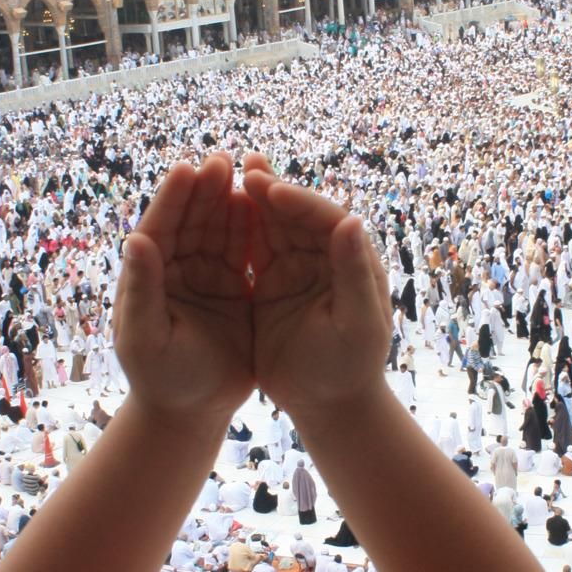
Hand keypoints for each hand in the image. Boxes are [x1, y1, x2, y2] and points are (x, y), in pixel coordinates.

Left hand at [113, 155, 253, 419]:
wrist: (192, 411)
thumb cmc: (161, 378)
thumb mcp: (146, 336)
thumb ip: (142, 288)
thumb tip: (135, 239)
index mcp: (149, 276)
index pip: (159, 228)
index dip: (173, 199)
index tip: (188, 169)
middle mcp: (175, 270)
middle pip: (190, 220)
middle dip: (205, 190)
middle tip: (222, 160)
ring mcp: (204, 277)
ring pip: (218, 230)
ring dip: (231, 202)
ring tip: (248, 175)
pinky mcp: (232, 290)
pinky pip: (243, 251)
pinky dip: (253, 229)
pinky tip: (268, 209)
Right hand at [243, 154, 391, 414]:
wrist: (330, 404)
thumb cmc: (350, 368)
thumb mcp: (357, 324)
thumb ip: (355, 273)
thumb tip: (352, 220)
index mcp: (351, 261)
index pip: (324, 219)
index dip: (297, 200)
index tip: (267, 187)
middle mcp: (325, 257)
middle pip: (296, 213)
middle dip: (270, 189)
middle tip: (244, 168)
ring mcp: (297, 268)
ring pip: (272, 224)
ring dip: (251, 200)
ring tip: (225, 174)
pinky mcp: (272, 284)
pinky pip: (252, 247)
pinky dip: (236, 227)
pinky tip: (213, 210)